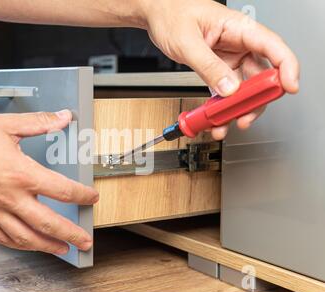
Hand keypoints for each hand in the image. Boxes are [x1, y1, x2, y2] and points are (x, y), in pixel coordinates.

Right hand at [0, 110, 98, 254]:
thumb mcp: (7, 124)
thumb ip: (40, 122)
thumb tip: (63, 117)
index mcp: (21, 173)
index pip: (61, 190)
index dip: (81, 195)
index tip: (90, 198)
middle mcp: (10, 197)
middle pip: (48, 223)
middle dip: (71, 234)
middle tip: (85, 241)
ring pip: (26, 237)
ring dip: (48, 246)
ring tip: (63, 249)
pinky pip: (3, 237)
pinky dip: (20, 244)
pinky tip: (28, 244)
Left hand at [140, 0, 299, 139]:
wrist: (157, 15)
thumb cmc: (172, 15)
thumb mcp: (188, 41)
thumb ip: (208, 66)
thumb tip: (228, 88)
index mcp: (239, 28)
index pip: (273, 47)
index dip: (287, 68)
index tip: (289, 87)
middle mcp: (239, 44)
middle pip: (261, 75)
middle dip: (256, 100)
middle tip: (244, 116)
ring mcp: (230, 58)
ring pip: (244, 88)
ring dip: (237, 109)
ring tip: (225, 123)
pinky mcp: (218, 69)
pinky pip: (226, 92)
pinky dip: (222, 107)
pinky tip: (216, 118)